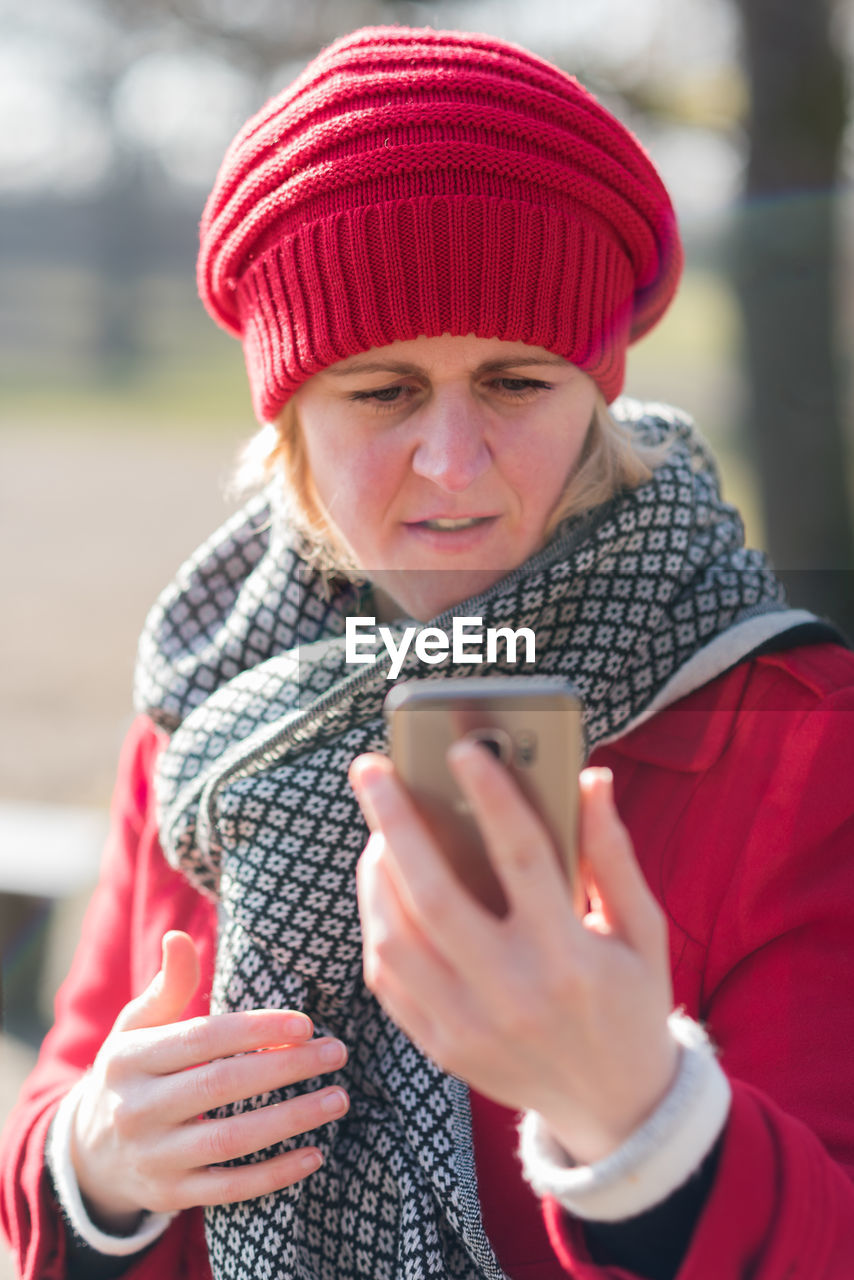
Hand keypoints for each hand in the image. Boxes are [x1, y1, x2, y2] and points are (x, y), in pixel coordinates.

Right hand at [71, 931, 348, 1231]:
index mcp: (131, 1059)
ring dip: (290, 1120)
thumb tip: (178, 938)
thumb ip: (167, 987)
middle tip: (337, 1052)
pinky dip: (273, 1176)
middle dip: (286, 1068)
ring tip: (338, 1098)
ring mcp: (154, 1157)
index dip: (256, 1029)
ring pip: (230, 1141)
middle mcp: (137, 1110)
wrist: (87, 1153)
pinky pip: (228, 1188)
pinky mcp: (170, 1195)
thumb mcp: (135, 1027)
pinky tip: (314, 1155)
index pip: (202, 1040)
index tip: (306, 1024)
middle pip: (221, 1086)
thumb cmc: (130, 1073)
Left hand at [350, 747, 676, 1166]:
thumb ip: (613, 854)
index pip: (522, 860)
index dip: (491, 796)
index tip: (463, 749)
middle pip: (434, 896)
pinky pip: (388, 978)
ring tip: (377, 828)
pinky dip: (376, 923)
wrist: (616, 1109)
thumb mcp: (641, 930)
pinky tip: (383, 885)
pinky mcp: (440, 1048)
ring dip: (375, 873)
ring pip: (396, 937)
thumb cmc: (630, 1001)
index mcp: (570, 957)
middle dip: (395, 823)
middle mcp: (513, 995)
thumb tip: (591, 778)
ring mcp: (468, 1028)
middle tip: (371, 770)